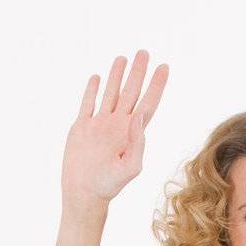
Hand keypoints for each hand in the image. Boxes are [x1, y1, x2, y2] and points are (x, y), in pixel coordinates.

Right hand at [61, 50, 168, 208]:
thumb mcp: (130, 167)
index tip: (164, 67)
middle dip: (138, 72)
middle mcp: (117, 125)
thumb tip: (141, 115)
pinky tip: (97, 77)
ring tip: (123, 58)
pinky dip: (91, 89)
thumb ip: (138, 142)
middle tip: (144, 52)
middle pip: (130, 92)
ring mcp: (99, 124)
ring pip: (110, 93)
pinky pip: (88, 103)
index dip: (156, 85)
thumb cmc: (109, 185)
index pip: (148, 103)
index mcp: (131, 133)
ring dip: (116, 75)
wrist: (83, 193)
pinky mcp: (82, 127)